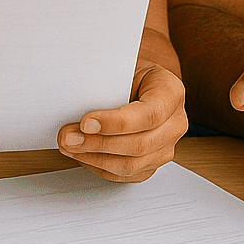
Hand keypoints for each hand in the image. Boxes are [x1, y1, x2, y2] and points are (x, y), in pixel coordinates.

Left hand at [58, 64, 187, 182]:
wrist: (143, 84)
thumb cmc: (131, 74)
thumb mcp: (122, 69)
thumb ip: (107, 86)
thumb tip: (75, 105)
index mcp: (171, 93)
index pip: (148, 115)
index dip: (115, 123)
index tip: (85, 122)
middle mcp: (175, 123)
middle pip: (139, 144)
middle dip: (98, 143)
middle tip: (68, 137)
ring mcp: (167, 147)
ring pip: (131, 165)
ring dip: (95, 158)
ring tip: (70, 147)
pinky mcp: (153, 164)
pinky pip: (126, 175)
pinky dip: (100, 167)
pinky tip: (83, 155)